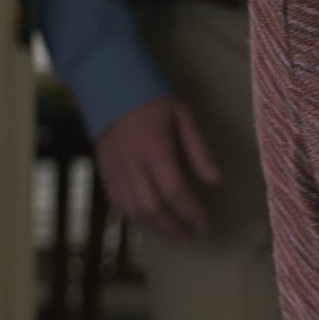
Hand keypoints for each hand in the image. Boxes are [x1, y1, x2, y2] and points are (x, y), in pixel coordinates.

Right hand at [92, 94, 218, 242]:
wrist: (108, 82)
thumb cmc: (152, 96)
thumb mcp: (182, 114)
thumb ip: (198, 149)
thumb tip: (215, 181)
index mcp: (154, 146)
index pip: (174, 189)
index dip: (190, 211)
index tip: (204, 223)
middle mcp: (131, 161)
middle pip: (152, 206)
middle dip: (174, 226)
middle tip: (192, 236)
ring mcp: (114, 167)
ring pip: (133, 209)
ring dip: (155, 228)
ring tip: (175, 237)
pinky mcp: (103, 169)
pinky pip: (118, 202)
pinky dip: (135, 218)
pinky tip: (150, 224)